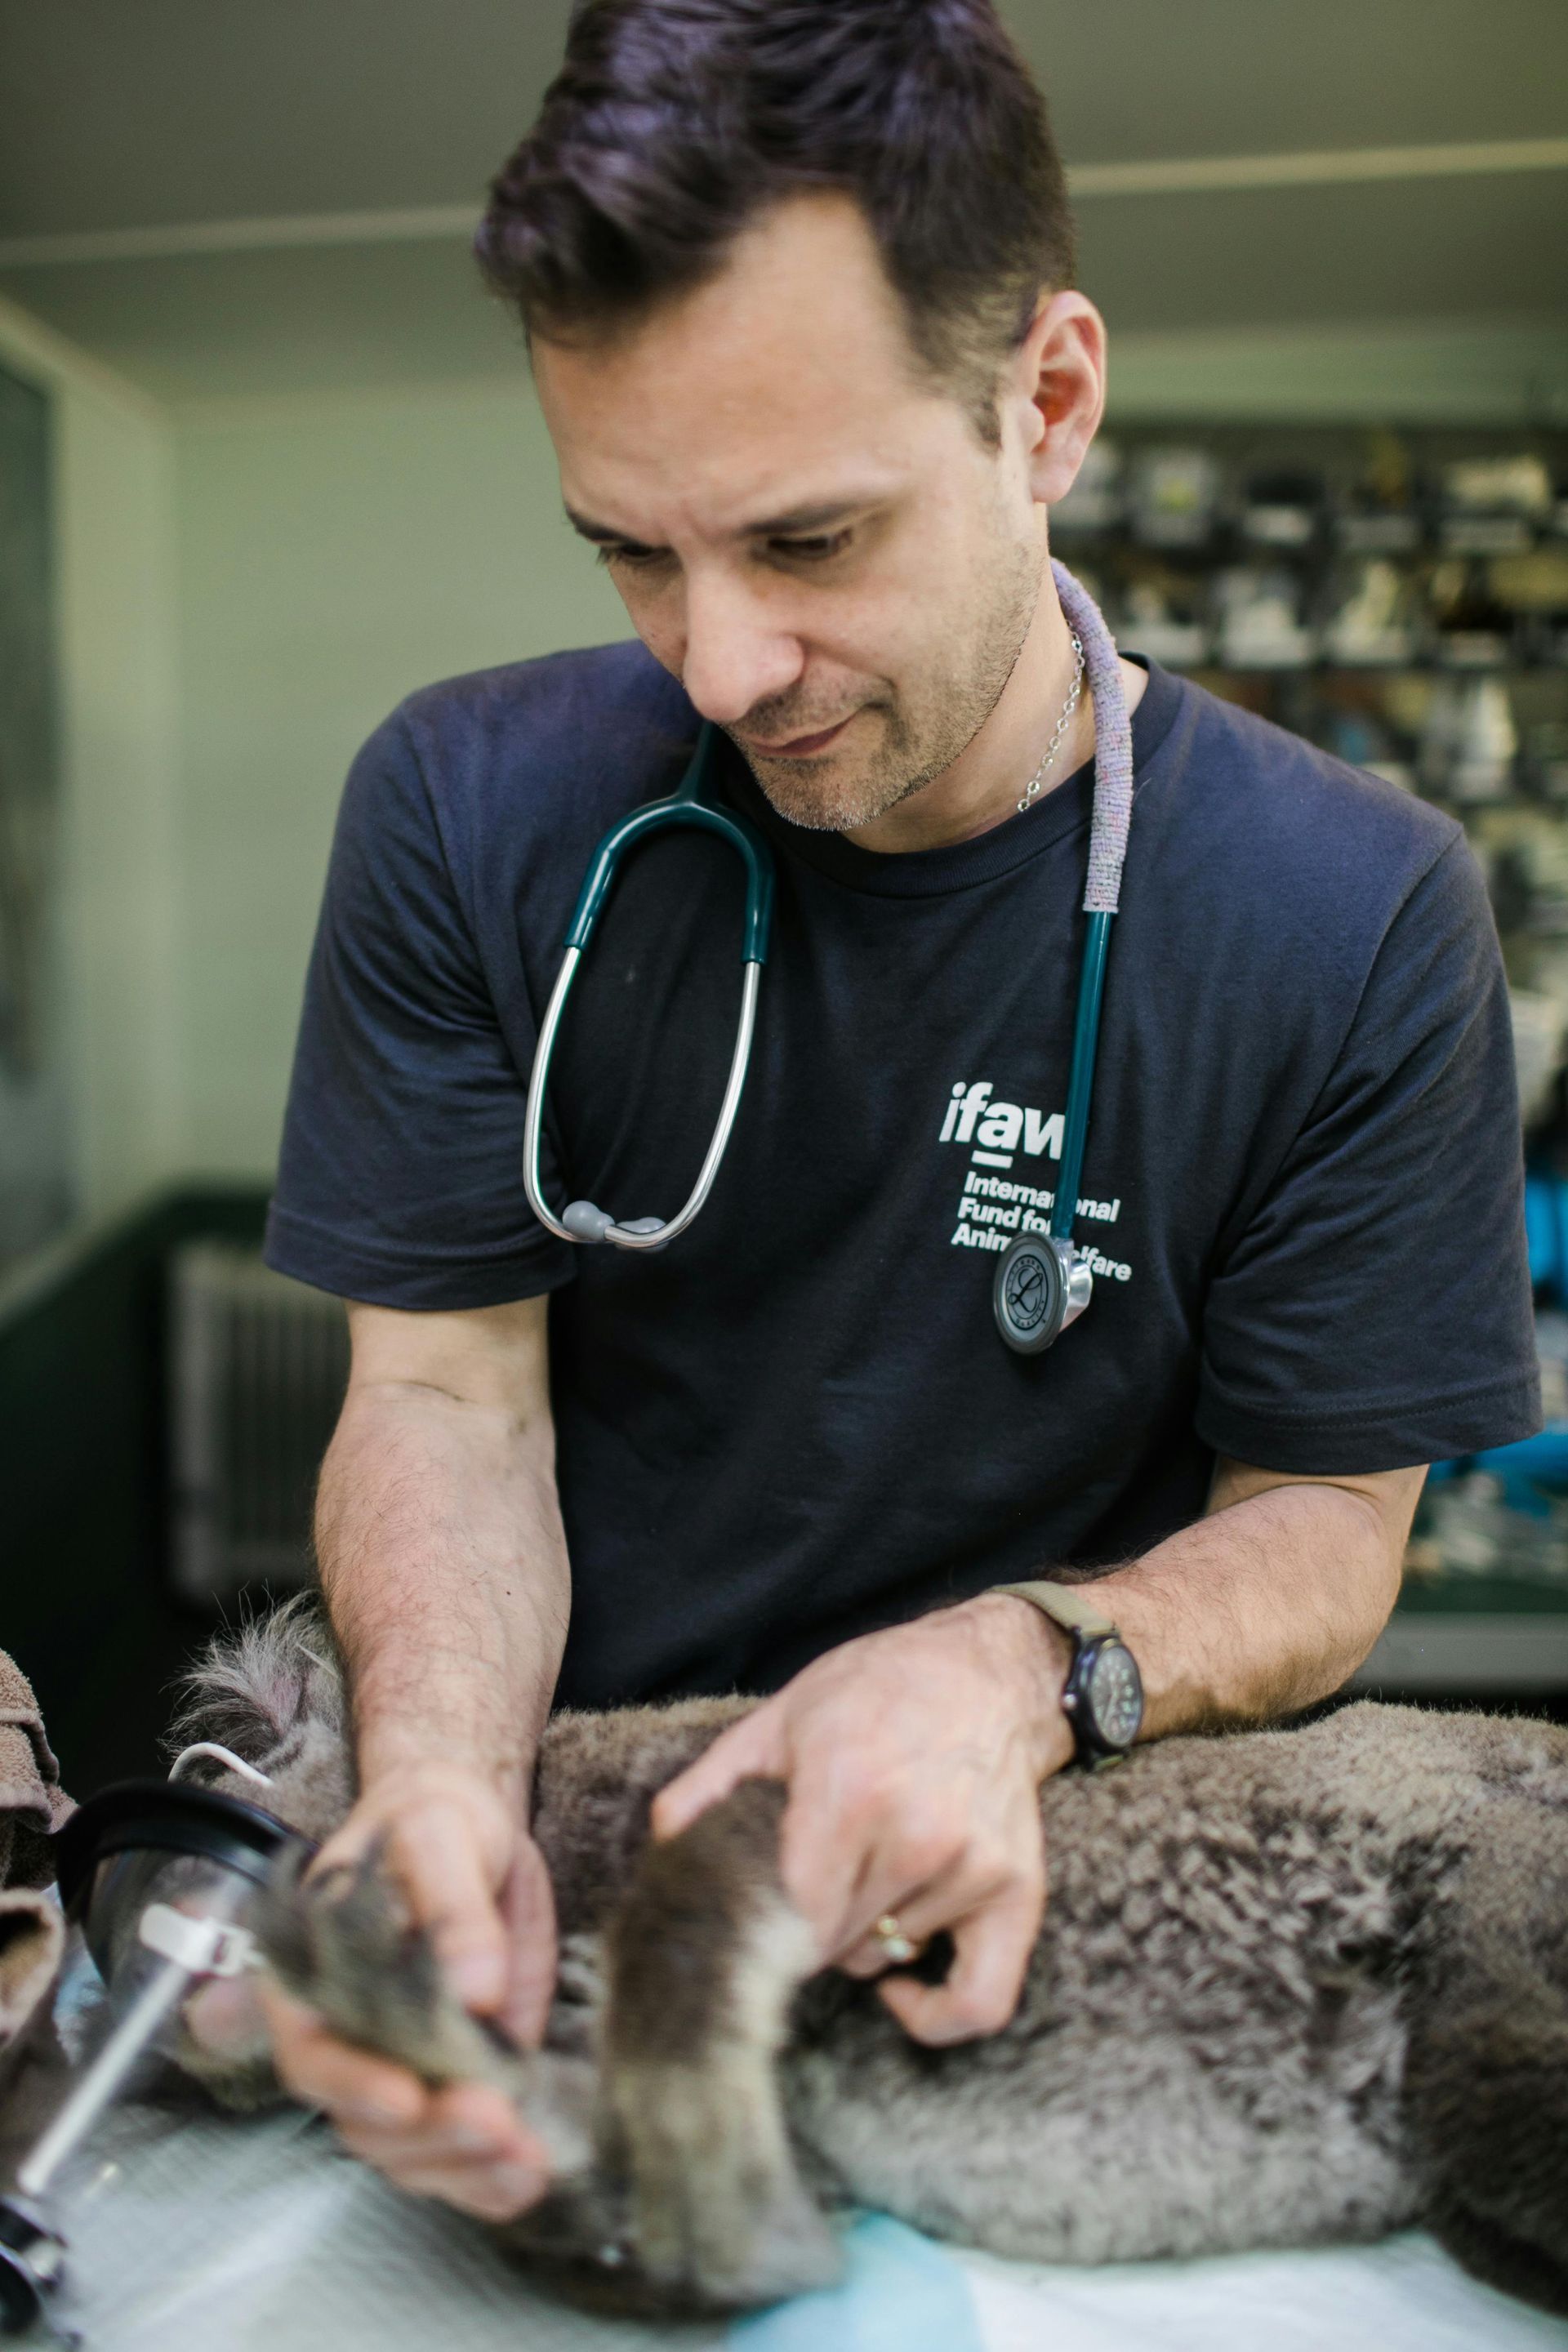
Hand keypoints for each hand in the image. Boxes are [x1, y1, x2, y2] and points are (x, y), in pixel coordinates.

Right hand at [262, 1759, 557, 2219]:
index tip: (408, 2099)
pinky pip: (459, 2146)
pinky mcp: (459, 2076)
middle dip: (428, 2135)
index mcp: (312, 1976)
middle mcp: (350, 2036)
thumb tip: (476, 1988)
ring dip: (465, 2168)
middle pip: (366, 2119)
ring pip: (412, 2148)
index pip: (313, 2051)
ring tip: (523, 2162)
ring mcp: (405, 2064)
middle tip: (491, 2122)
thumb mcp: (437, 1833)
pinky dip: (491, 2174)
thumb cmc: (430, 1818)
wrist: (470, 1825)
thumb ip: (451, 1904)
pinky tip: (527, 2177)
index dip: (354, 2084)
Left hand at [652, 1595, 1071, 2045]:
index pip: (789, 1918)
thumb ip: (710, 1786)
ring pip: (882, 1960)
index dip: (760, 1927)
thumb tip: (663, 1850)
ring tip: (859, 1875)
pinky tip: (899, 1986)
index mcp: (847, 1790)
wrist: (988, 1674)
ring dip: (860, 1939)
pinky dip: (933, 2015)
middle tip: (803, 1880)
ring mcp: (972, 1868)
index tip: (747, 1916)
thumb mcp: (779, 1718)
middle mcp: (916, 1836)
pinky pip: (979, 2001)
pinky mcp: (1017, 1892)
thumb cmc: (877, 1690)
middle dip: (802, 1927)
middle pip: (831, 1946)